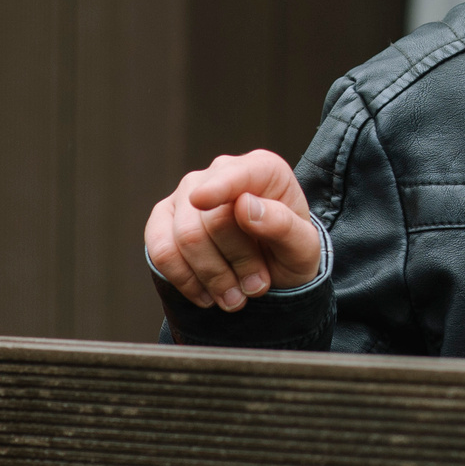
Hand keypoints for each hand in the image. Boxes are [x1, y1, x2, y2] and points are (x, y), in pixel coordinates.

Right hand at [144, 150, 325, 310]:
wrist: (270, 272)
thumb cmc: (288, 252)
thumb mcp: (304, 247)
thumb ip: (283, 225)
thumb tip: (244, 204)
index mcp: (262, 169)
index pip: (236, 175)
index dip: (218, 187)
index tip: (201, 200)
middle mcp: (220, 172)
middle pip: (213, 221)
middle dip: (236, 264)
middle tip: (256, 287)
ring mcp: (187, 193)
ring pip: (185, 238)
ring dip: (213, 277)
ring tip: (236, 296)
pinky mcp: (163, 220)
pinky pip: (160, 251)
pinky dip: (184, 280)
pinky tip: (206, 294)